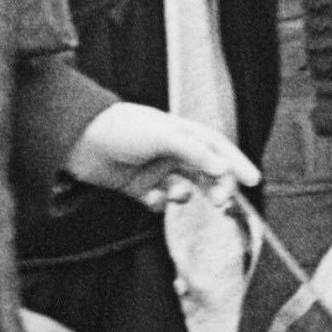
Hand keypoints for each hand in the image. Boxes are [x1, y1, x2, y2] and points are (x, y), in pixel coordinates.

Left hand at [64, 103, 258, 211]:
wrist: (79, 140)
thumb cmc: (122, 129)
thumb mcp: (161, 135)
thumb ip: (192, 151)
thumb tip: (222, 166)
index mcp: (180, 131)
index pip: (216, 146)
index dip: (236, 161)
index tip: (253, 180)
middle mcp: (171, 150)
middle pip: (204, 171)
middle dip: (216, 185)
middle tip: (222, 201)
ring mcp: (156, 169)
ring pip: (184, 188)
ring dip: (187, 195)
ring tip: (179, 195)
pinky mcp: (139, 187)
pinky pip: (160, 201)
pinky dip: (161, 203)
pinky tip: (151, 197)